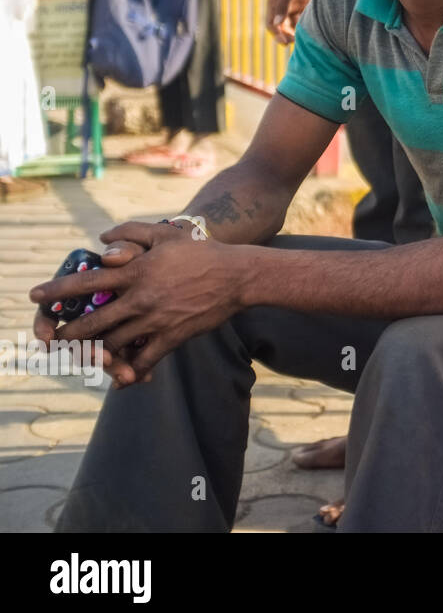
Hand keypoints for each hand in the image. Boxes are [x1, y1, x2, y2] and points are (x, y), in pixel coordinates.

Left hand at [28, 222, 244, 387]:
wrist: (237, 276)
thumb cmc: (202, 252)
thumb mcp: (165, 233)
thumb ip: (130, 232)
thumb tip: (101, 238)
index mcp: (135, 272)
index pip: (86, 283)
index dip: (56, 291)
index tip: (35, 297)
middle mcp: (140, 298)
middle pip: (92, 322)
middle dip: (68, 334)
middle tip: (54, 339)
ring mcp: (155, 320)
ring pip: (113, 344)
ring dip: (94, 354)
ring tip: (83, 358)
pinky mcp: (172, 337)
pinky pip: (144, 360)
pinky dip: (131, 372)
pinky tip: (122, 380)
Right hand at [266, 0, 320, 43]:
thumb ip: (282, 5)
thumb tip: (277, 24)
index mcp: (275, 3)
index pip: (272, 24)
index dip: (277, 35)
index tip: (285, 42)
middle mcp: (284, 7)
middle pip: (283, 28)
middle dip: (288, 37)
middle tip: (297, 43)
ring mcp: (295, 7)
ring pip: (295, 26)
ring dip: (298, 33)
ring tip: (307, 38)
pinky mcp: (306, 6)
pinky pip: (306, 20)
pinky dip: (308, 26)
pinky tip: (315, 30)